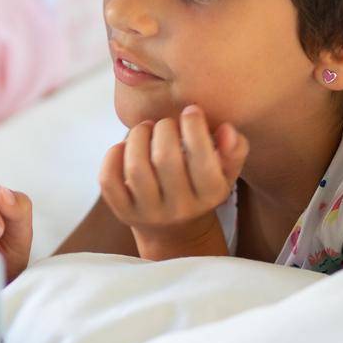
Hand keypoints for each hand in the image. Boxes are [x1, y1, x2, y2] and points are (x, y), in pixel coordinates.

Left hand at [98, 105, 247, 260]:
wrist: (176, 230)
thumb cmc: (201, 188)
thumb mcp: (225, 172)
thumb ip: (234, 149)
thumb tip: (226, 129)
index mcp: (210, 196)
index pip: (202, 160)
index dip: (194, 127)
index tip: (191, 111)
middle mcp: (180, 208)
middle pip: (165, 160)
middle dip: (164, 129)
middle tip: (165, 123)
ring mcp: (148, 212)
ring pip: (135, 168)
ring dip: (138, 137)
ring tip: (145, 129)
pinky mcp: (123, 211)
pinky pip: (109, 181)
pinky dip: (113, 156)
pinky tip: (124, 147)